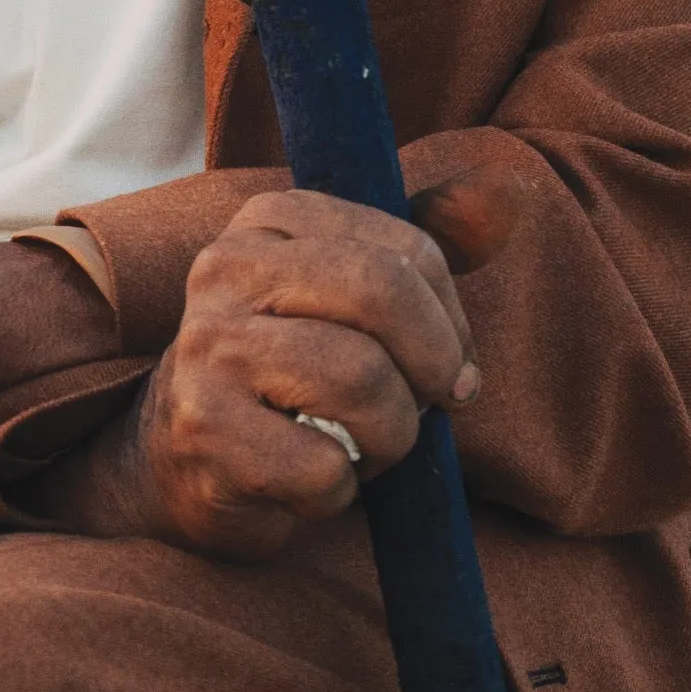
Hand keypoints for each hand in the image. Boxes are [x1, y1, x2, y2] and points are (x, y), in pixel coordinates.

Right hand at [40, 185, 493, 557]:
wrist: (184, 457)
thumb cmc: (293, 374)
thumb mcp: (350, 300)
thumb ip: (424, 254)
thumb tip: (506, 200)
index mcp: (271, 218)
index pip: (409, 252)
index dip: (449, 323)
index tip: (440, 363)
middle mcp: (227, 266)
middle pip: (383, 296)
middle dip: (429, 369)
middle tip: (424, 407)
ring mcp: (208, 346)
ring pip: (363, 384)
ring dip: (389, 439)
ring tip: (359, 443)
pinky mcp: (201, 429)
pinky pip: (324, 469)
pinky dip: (339, 491)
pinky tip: (306, 479)